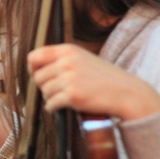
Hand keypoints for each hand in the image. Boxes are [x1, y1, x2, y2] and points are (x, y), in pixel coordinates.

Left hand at [28, 43, 159, 120]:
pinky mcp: (73, 96)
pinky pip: (50, 104)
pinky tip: (64, 106)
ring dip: (51, 97)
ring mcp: (70, 79)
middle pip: (38, 76)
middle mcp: (67, 62)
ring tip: (65, 97)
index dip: (33, 68)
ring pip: (44, 91)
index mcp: (68, 50)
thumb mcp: (83, 59)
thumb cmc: (104, 78)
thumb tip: (35, 68)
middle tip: (57, 90)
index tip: (38, 75)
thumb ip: (62, 60)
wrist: (126, 93)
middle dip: (44, 86)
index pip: (35, 56)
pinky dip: (54, 108)